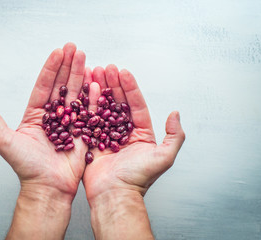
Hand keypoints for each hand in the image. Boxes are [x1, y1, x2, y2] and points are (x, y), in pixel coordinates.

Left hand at [0, 43, 91, 238]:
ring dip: (81, 75)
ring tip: (85, 58)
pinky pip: (90, 111)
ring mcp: (70, 122)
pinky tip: (96, 82)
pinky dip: (93, 96)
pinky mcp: (84, 131)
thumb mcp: (6, 142)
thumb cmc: (27, 168)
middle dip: (68, 66)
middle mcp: (54, 116)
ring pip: (76, 94)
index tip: (58, 52)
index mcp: (36, 115)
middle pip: (62, 85)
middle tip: (75, 48)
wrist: (48, 187)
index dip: (51, 69)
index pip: (44, 86)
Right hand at [83, 65, 184, 238]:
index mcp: (140, 132)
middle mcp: (123, 131)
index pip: (135, 104)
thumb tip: (176, 114)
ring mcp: (106, 134)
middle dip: (113, 83)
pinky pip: (89, 118)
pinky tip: (84, 91)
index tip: (123, 71)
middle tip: (106, 67)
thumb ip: (174, 136)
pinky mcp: (91, 140)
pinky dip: (87, 104)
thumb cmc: (138, 179)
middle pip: (118, 102)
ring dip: (99, 89)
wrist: (114, 194)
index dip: (130, 87)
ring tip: (93, 73)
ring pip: (102, 107)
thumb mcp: (164, 157)